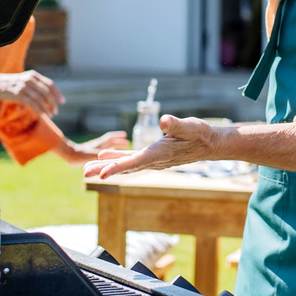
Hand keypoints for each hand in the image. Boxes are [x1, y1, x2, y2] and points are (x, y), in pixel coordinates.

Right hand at [0, 70, 62, 116]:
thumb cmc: (12, 84)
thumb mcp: (25, 80)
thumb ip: (36, 85)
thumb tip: (48, 95)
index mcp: (33, 75)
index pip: (50, 84)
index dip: (58, 93)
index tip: (62, 101)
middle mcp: (30, 80)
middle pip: (47, 93)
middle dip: (53, 103)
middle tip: (56, 111)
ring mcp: (24, 88)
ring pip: (41, 100)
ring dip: (47, 109)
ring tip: (50, 115)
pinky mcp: (19, 95)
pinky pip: (33, 105)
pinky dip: (39, 111)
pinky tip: (42, 116)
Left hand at [57, 131, 128, 164]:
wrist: (68, 155)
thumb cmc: (78, 154)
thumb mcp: (90, 154)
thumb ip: (99, 154)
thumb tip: (108, 155)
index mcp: (99, 144)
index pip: (110, 138)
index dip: (117, 137)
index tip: (125, 136)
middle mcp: (98, 146)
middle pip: (110, 142)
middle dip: (118, 142)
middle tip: (126, 143)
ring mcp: (94, 149)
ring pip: (106, 146)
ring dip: (113, 147)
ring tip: (120, 149)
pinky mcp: (91, 154)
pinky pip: (102, 152)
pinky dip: (107, 153)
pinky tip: (109, 157)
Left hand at [84, 115, 217, 178]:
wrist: (210, 145)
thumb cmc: (201, 134)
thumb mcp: (190, 126)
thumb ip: (176, 124)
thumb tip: (165, 121)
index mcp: (159, 154)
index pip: (135, 163)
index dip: (117, 167)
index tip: (101, 174)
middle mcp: (153, 160)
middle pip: (124, 167)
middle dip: (104, 170)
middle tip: (84, 174)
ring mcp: (152, 160)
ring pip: (125, 165)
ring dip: (106, 166)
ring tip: (88, 169)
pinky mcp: (152, 156)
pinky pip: (131, 160)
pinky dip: (117, 160)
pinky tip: (105, 158)